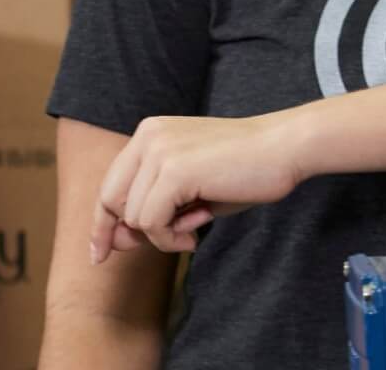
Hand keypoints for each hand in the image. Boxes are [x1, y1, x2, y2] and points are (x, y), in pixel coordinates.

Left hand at [91, 114, 304, 262]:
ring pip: (132, 217)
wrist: (284, 148)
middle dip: (129, 233)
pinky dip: (170, 237)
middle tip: (173, 239)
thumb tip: (116, 241)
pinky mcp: (173, 170)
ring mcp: (159, 151)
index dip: (102, 223)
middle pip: (110, 202)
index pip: (110, 184)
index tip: (101, 252)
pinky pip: (151, 222)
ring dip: (163, 234)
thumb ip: (153, 208)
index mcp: (151, 133)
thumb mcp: (190, 190)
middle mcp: (148, 137)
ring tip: (198, 222)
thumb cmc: (245, 170)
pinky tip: (198, 228)